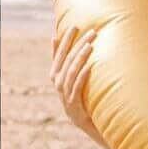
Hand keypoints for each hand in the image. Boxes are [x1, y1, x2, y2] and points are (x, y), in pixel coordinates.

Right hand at [50, 25, 102, 144]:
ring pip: (71, 72)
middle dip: (79, 44)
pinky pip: (77, 87)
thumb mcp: (69, 77)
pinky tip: (90, 65)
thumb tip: (54, 37)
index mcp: (55, 75)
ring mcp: (65, 94)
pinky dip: (83, 75)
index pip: (59, 53)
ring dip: (80, 57)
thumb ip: (63, 59)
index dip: (66, 39)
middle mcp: (58, 84)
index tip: (75, 25)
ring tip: (90, 45)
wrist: (84, 123)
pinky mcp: (74, 104)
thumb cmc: (78, 95)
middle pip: (67, 60)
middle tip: (92, 32)